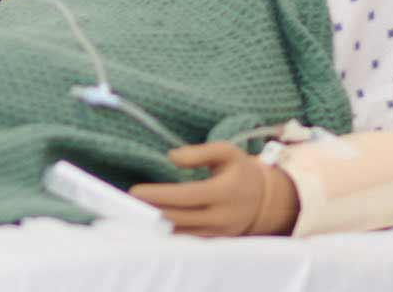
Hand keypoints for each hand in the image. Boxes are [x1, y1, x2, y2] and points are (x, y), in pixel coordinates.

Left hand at [128, 143, 297, 236]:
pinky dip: (167, 232)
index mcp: (223, 192)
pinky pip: (187, 238)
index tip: (135, 192)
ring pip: (181, 232)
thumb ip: (199, 152)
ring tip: (131, 211)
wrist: (267, 200)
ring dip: (155, 223)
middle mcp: (221, 216)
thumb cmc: (240, 170)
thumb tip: (171, 157)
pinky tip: (149, 222)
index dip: (159, 195)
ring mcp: (218, 232)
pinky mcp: (214, 239)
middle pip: (178, 218)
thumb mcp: (226, 152)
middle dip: (150, 211)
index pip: (185, 197)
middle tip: (124, 203)